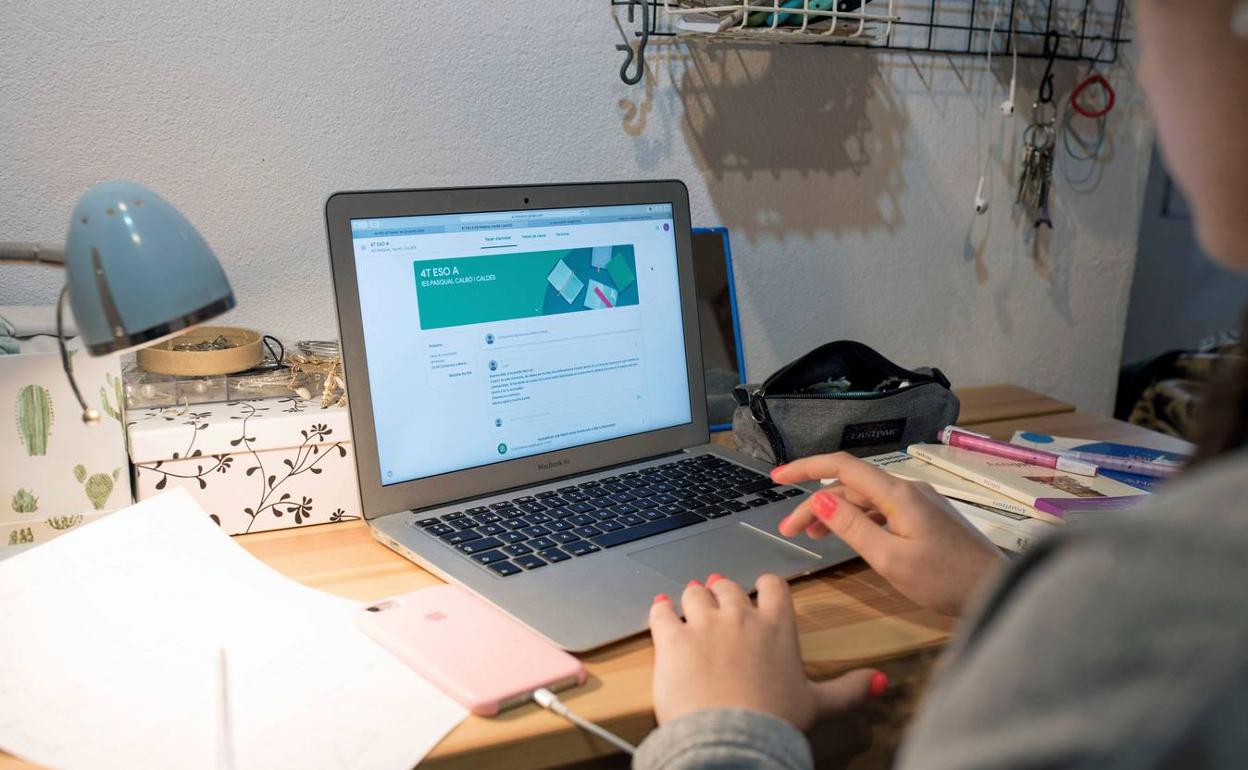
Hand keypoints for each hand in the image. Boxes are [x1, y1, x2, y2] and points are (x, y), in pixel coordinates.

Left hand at [649, 573, 885, 729]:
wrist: (733, 737)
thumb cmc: (775, 722)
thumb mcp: (819, 705)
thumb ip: (849, 689)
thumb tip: (880, 681)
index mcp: (778, 627)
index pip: (774, 586)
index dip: (766, 585)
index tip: (761, 589)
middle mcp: (741, 617)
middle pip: (729, 588)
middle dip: (723, 592)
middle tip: (718, 596)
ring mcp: (704, 624)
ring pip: (695, 594)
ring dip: (692, 597)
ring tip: (689, 599)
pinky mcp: (672, 638)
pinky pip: (662, 611)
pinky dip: (660, 607)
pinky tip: (660, 606)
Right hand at [772, 452, 1006, 616]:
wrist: (995, 590)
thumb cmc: (944, 580)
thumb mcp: (889, 558)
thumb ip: (852, 527)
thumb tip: (819, 500)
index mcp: (897, 493)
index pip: (842, 466)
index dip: (806, 467)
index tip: (776, 478)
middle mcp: (907, 489)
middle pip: (851, 486)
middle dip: (815, 504)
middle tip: (789, 532)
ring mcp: (919, 502)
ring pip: (866, 499)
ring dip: (836, 513)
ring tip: (811, 538)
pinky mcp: (927, 517)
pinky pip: (883, 509)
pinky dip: (859, 520)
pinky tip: (850, 537)